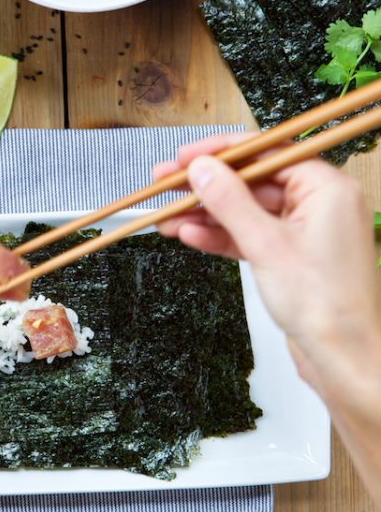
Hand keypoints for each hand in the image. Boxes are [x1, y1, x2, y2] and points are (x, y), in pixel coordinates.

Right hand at [153, 136, 380, 406]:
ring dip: (207, 214)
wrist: (344, 359)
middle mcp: (320, 204)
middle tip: (167, 183)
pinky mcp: (292, 257)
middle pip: (253, 181)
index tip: (186, 156)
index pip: (267, 152)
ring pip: (247, 210)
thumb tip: (203, 169)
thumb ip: (230, 201)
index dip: (222, 153)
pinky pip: (250, 235)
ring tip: (168, 216)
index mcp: (327, 188)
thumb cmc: (327, 307)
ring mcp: (305, 232)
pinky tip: (191, 236)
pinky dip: (222, 236)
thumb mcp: (266, 245)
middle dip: (207, 186)